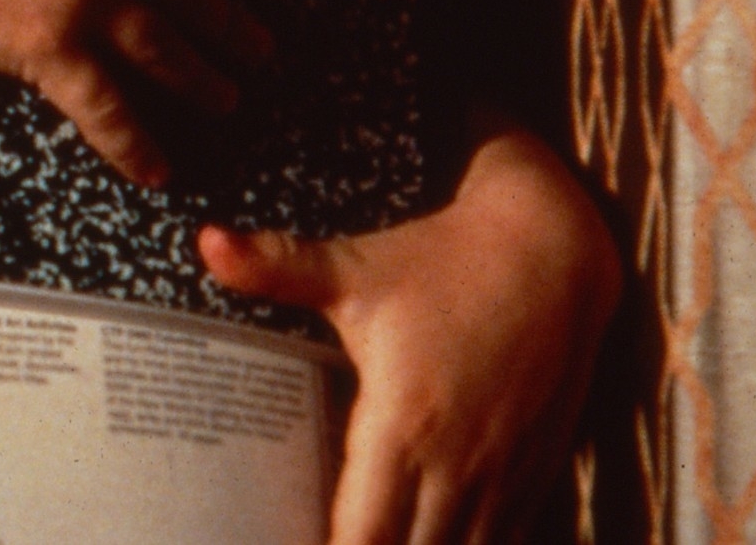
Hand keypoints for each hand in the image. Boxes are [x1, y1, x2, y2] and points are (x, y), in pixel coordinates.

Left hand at [198, 121, 619, 544]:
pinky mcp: (536, 470)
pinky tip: (434, 538)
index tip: (288, 543)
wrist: (552, 250)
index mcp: (403, 427)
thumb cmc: (442, 260)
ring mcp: (503, 475)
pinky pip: (505, 539)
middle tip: (318, 539)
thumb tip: (204, 242)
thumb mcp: (355, 268)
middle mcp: (457, 466)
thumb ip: (278, 268)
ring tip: (378, 538)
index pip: (364, 534)